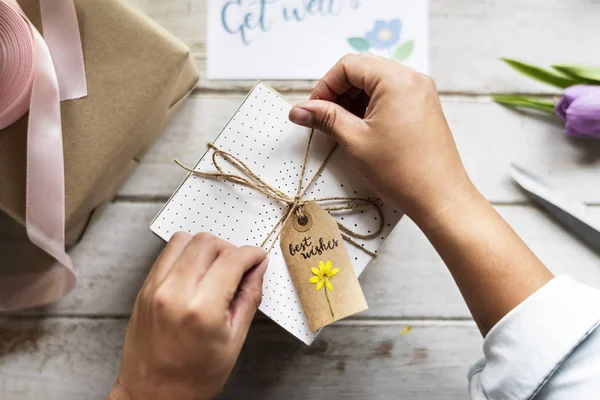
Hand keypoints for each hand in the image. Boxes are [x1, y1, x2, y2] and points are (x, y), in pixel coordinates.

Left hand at [107, 232, 267, 399]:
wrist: (152, 394)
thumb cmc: (192, 376)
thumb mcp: (234, 340)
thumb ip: (249, 297)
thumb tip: (258, 268)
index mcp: (202, 309)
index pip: (233, 258)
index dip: (252, 254)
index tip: (257, 258)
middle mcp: (175, 293)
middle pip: (209, 242)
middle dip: (230, 249)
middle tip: (238, 267)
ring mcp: (155, 288)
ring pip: (186, 239)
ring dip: (206, 248)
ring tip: (215, 269)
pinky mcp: (145, 287)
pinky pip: (167, 252)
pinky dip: (186, 253)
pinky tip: (195, 272)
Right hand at [289, 53, 474, 222]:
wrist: (440, 198)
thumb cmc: (403, 172)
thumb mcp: (356, 141)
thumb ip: (326, 119)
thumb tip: (299, 110)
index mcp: (396, 80)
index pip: (349, 65)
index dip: (325, 86)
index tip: (313, 109)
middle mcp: (412, 79)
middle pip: (362, 70)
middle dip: (338, 92)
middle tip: (323, 118)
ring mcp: (420, 92)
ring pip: (375, 83)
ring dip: (353, 100)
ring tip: (340, 127)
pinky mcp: (423, 107)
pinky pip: (390, 96)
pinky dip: (370, 107)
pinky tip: (359, 129)